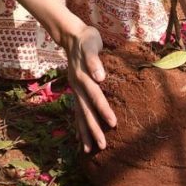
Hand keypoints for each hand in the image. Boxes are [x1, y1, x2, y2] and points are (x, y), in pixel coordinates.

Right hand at [63, 25, 116, 152]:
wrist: (72, 36)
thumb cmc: (87, 39)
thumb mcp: (91, 43)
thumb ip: (93, 60)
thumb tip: (100, 77)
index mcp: (82, 76)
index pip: (95, 95)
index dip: (103, 109)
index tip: (113, 124)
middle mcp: (77, 85)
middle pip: (85, 110)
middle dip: (93, 129)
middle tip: (103, 146)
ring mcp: (74, 89)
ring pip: (79, 114)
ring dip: (84, 132)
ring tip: (89, 150)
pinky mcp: (76, 90)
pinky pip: (76, 111)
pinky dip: (78, 125)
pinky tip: (80, 138)